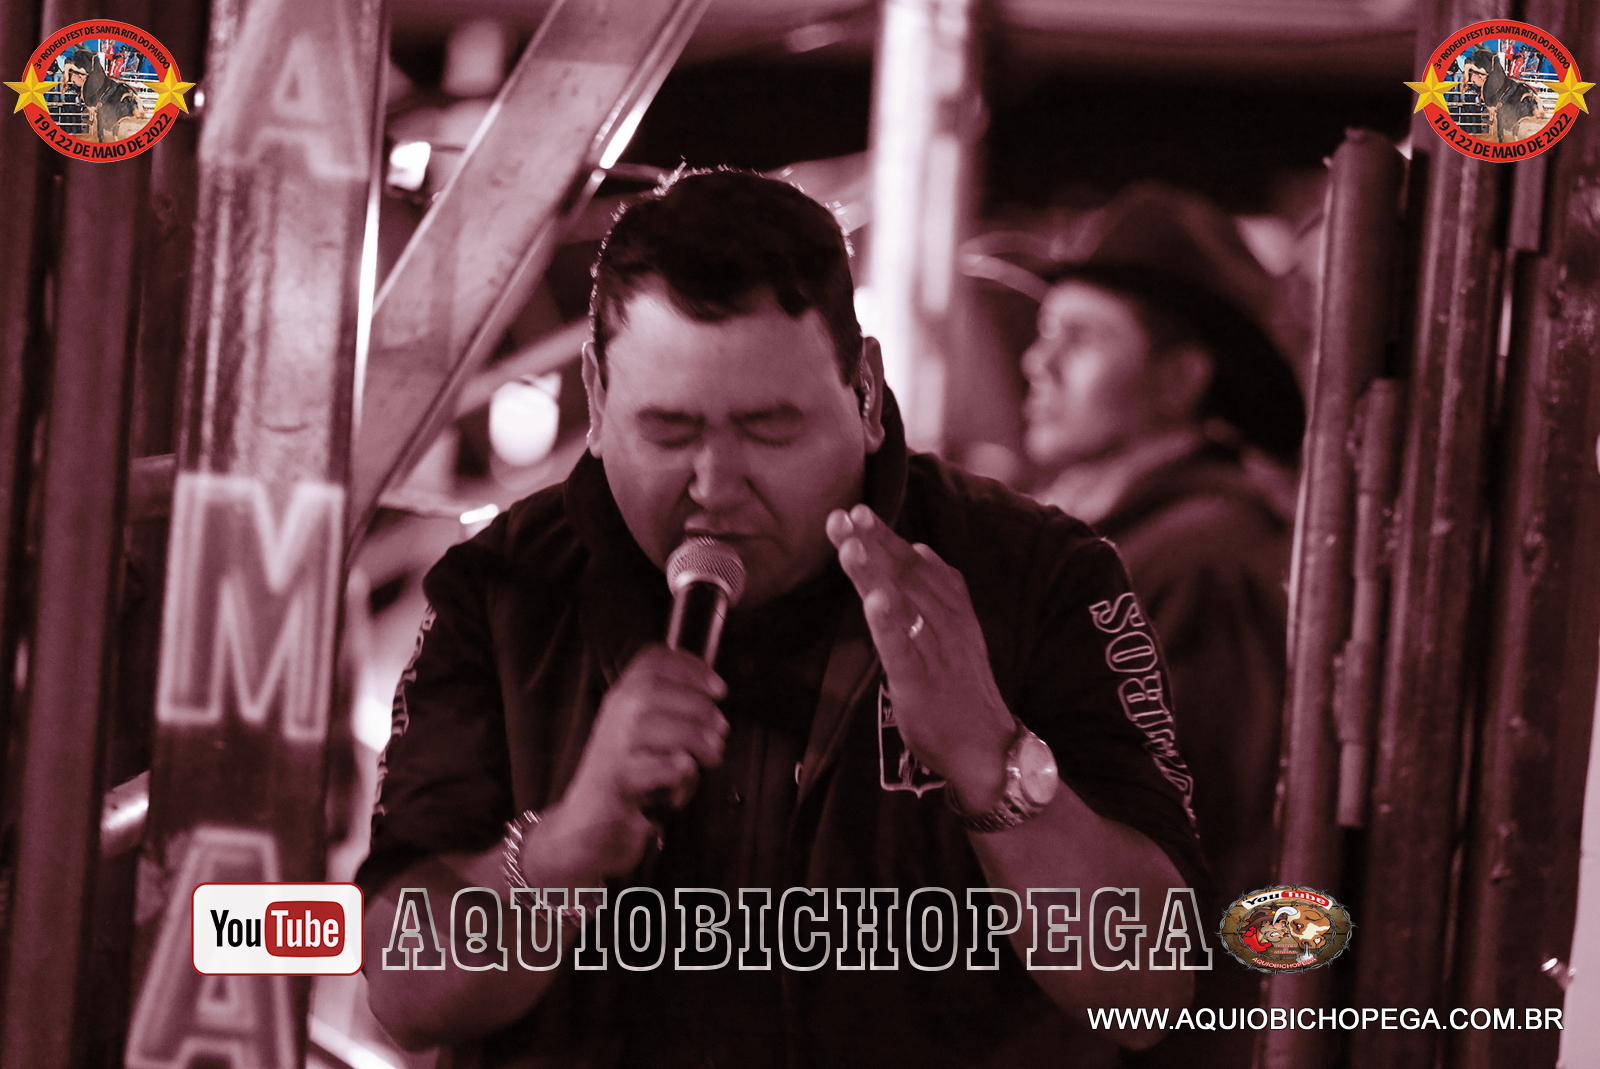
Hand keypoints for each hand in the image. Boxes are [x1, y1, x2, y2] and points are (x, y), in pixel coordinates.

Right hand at [537, 646, 727, 880]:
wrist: (587, 830)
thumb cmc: (630, 783)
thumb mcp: (651, 739)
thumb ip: (675, 714)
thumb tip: (715, 701)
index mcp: (623, 698)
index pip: (651, 660)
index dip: (690, 666)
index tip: (718, 687)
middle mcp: (612, 717)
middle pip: (653, 688)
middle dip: (697, 706)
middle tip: (719, 731)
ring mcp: (610, 748)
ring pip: (652, 724)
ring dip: (694, 738)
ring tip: (710, 756)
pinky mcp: (614, 782)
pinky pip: (654, 766)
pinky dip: (677, 770)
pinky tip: (683, 778)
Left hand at [826, 505, 1014, 807]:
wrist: (988, 747)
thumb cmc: (961, 690)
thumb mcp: (953, 632)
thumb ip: (935, 593)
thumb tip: (919, 549)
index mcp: (951, 609)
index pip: (913, 564)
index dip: (885, 536)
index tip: (855, 511)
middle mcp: (945, 623)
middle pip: (905, 575)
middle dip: (872, 542)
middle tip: (843, 516)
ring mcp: (935, 652)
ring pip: (903, 603)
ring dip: (875, 571)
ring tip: (850, 544)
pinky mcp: (922, 683)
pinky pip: (904, 647)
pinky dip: (888, 622)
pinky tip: (874, 600)